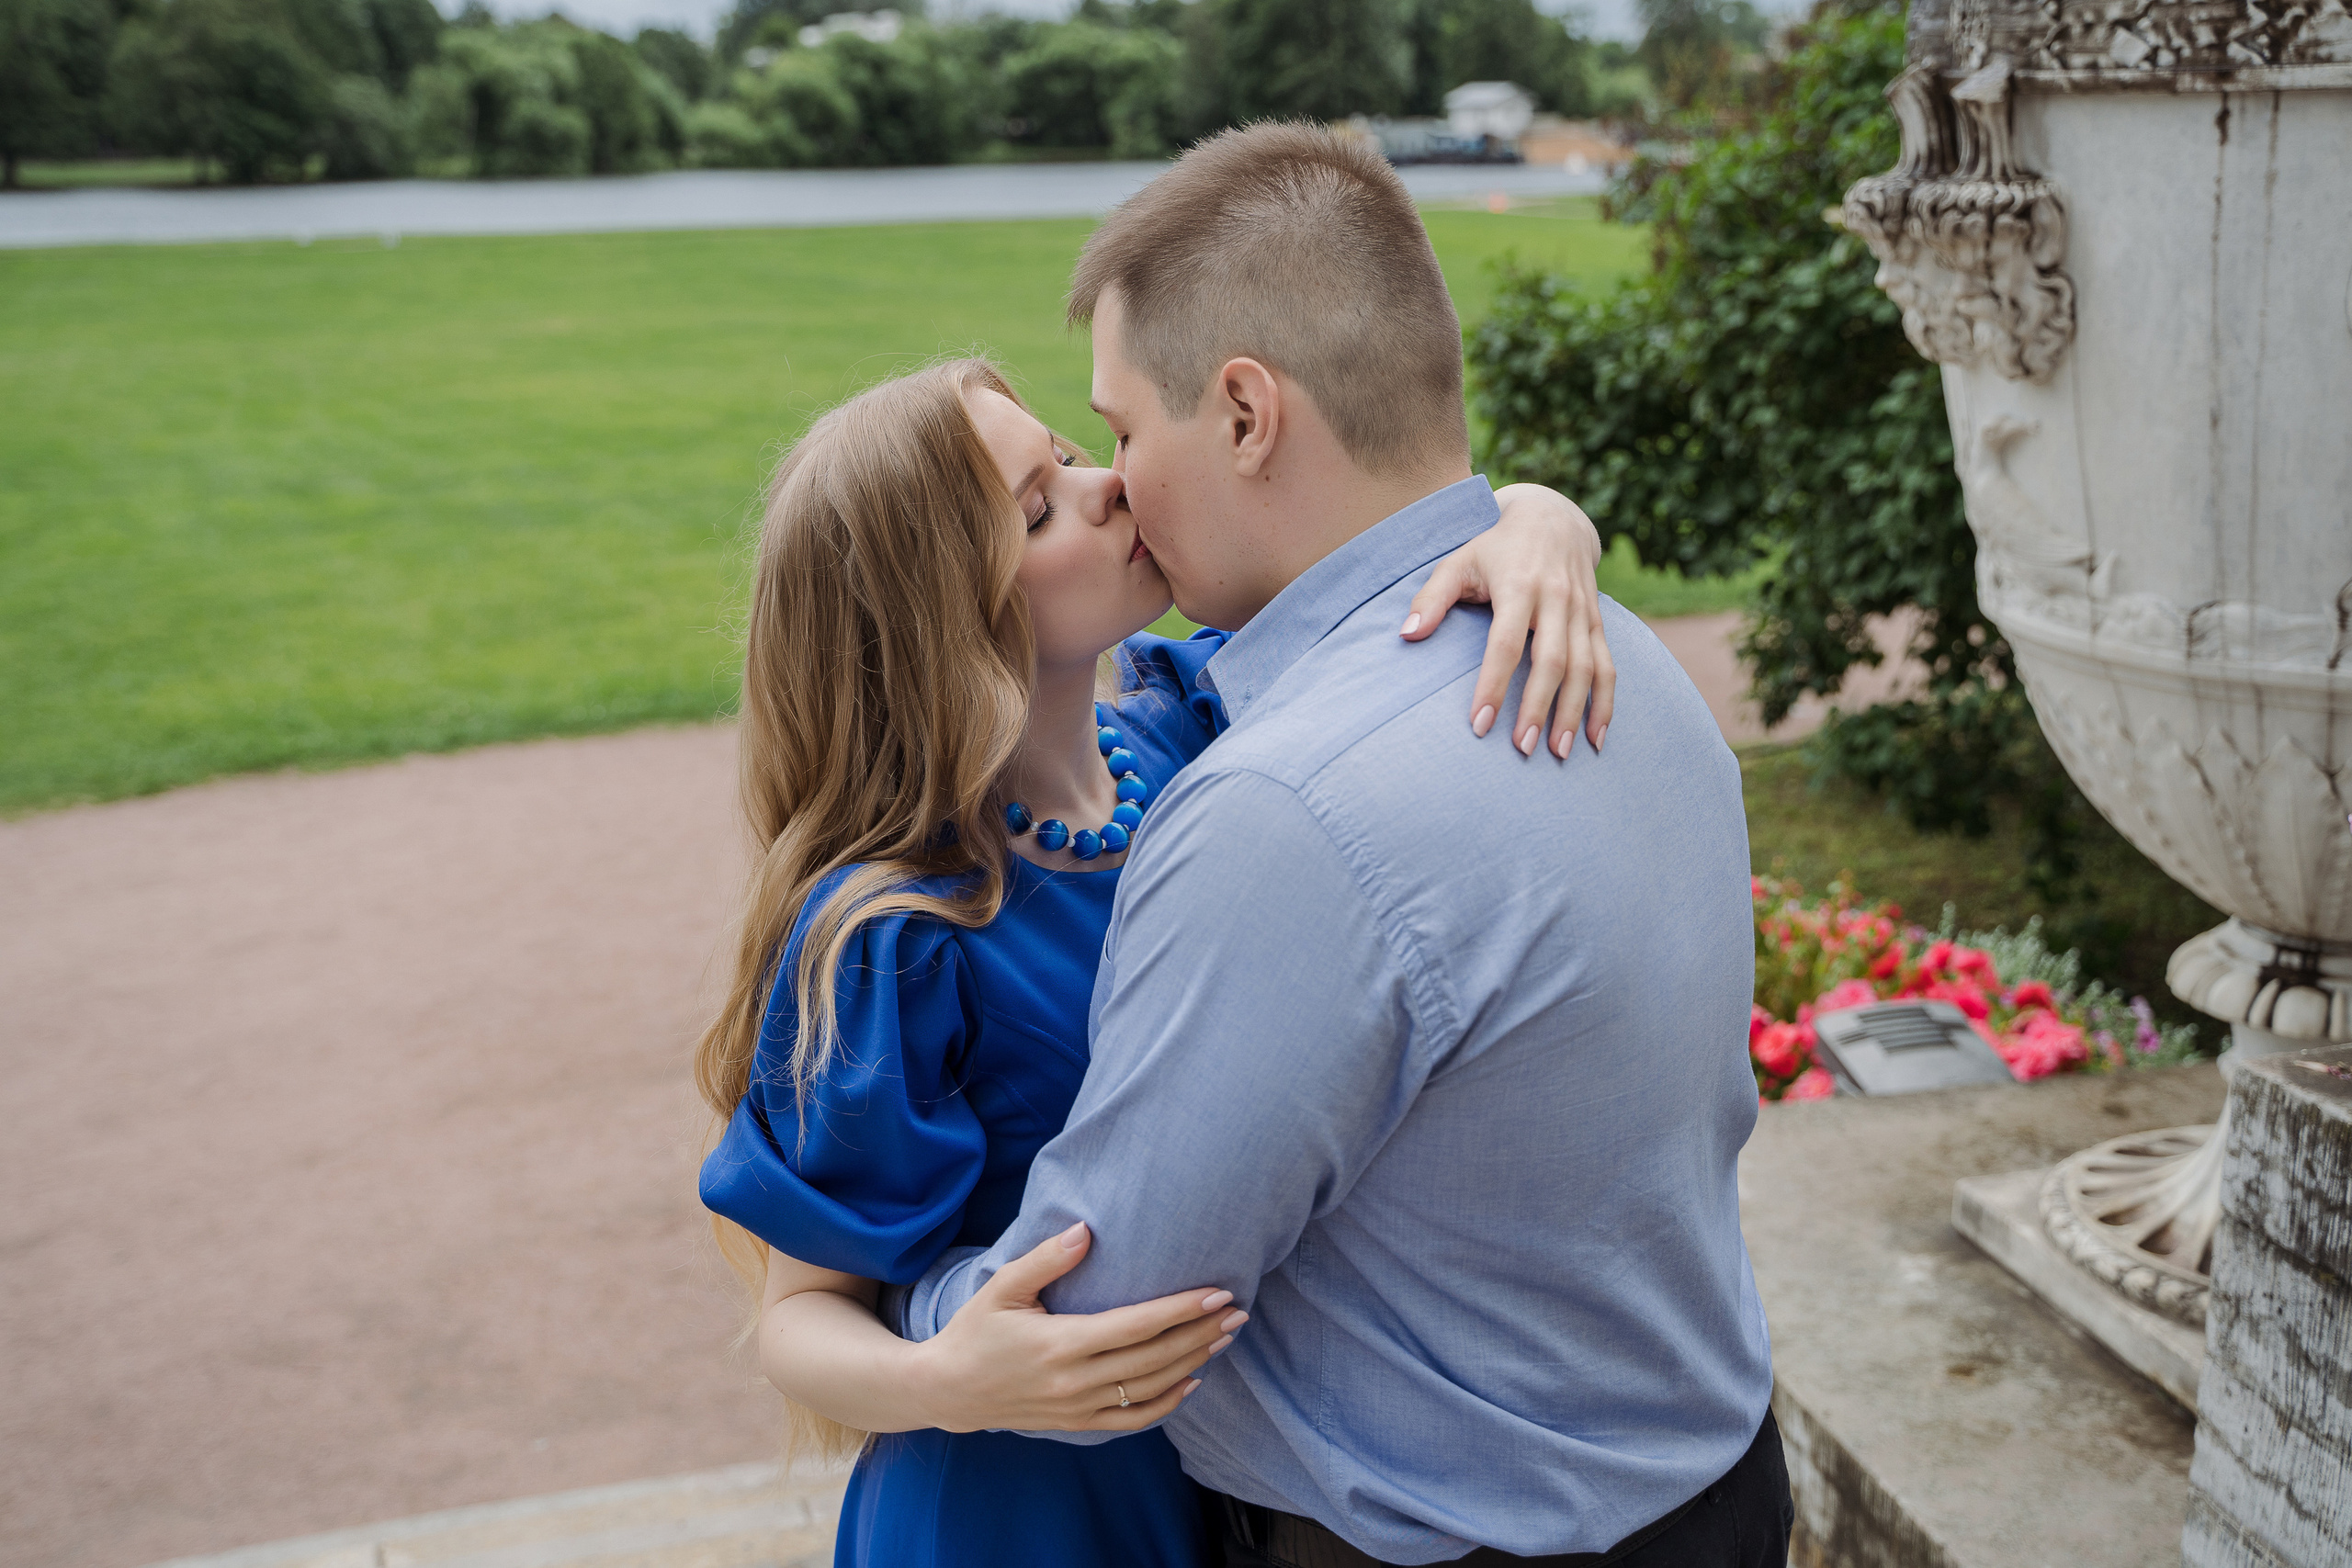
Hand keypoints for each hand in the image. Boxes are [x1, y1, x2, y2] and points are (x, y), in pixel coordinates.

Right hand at [914, 1223, 1244, 1433]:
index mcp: (1060, 1344)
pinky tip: (1192, 1380)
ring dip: (1193, 1363)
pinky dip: (1167, 1404)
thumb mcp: (1002, 1287)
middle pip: (1154, 1359)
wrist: (947, 1390)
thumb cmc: (975, 1330)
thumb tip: (1088, 1230)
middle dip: (1200, 1334)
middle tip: (1238, 1312)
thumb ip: (1046, 1259)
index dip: (1180, 1310)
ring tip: (1224, 1338)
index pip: (1135, 1327)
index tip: (1217, 1293)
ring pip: (1150, 1390)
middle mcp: (1074, 1381)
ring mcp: (1077, 1408)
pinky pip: (1132, 1420)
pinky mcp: (1077, 1424)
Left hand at [1402, 483, 1616, 758]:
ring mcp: (1582, 611)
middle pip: (1552, 660)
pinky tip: (1595, 740)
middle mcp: (1556, 599)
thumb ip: (1431, 598)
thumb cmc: (1493, 546)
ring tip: (1558, 754)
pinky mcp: (1598, 622)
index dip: (1494, 684)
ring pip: (1586, 667)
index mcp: (1519, 585)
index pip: (1506, 642)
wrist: (1552, 516)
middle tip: (1523, 749)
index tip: (1480, 724)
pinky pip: (1608, 666)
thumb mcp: (1458, 560)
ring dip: (1575, 713)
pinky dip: (1606, 703)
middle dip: (1539, 707)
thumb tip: (1407, 636)